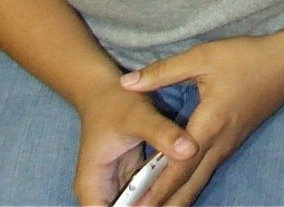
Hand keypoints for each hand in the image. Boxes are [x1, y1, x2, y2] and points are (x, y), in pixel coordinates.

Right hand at [72, 81, 196, 206]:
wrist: (106, 88)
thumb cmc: (116, 101)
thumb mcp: (139, 115)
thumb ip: (162, 133)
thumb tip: (191, 150)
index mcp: (93, 185)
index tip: (165, 200)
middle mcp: (101, 192)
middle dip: (155, 205)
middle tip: (181, 193)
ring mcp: (117, 187)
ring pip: (140, 206)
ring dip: (160, 200)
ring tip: (182, 185)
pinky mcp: (131, 179)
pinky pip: (147, 193)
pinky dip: (163, 188)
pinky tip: (182, 178)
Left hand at [118, 34, 283, 204]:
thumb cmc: (246, 58)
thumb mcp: (203, 57)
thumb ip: (164, 71)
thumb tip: (127, 83)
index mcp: (209, 125)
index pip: (176, 166)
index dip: (153, 189)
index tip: (132, 204)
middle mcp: (218, 144)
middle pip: (186, 185)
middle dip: (160, 203)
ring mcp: (227, 147)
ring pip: (196, 183)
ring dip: (173, 199)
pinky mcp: (231, 144)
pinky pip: (205, 173)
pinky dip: (186, 187)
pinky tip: (174, 190)